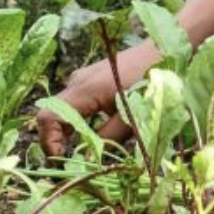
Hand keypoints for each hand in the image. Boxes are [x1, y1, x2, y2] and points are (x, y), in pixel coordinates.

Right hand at [35, 40, 158, 156]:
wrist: (165, 51)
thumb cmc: (151, 83)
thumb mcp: (131, 117)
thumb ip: (106, 139)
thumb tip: (85, 161)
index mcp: (83, 89)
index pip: (48, 117)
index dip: (49, 141)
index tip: (62, 160)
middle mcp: (77, 81)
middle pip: (52, 114)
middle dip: (57, 139)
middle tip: (70, 161)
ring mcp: (83, 77)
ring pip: (63, 109)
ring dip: (69, 130)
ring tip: (83, 149)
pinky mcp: (92, 77)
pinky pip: (75, 101)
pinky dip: (78, 119)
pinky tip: (94, 131)